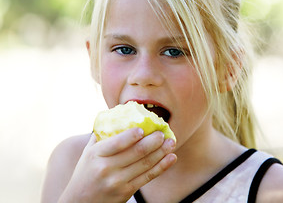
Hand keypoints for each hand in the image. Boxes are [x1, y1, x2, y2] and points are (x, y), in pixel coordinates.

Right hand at [58, 128, 176, 202]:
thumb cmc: (85, 173)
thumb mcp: (87, 153)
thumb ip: (101, 136)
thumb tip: (118, 117)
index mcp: (96, 154)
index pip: (117, 143)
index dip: (132, 135)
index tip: (144, 128)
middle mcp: (107, 168)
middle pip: (136, 152)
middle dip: (154, 141)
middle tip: (164, 133)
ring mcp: (117, 181)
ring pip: (145, 164)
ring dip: (162, 152)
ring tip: (171, 142)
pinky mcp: (126, 192)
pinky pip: (148, 177)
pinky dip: (162, 167)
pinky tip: (171, 158)